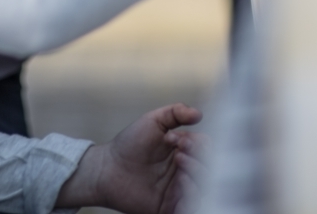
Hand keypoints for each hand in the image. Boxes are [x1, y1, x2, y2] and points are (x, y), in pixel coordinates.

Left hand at [55, 104, 207, 213]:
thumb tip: (199, 114)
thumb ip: (176, 112)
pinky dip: (191, 195)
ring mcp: (177, 190)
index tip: (178, 139)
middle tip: (179, 152)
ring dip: (196, 172)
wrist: (107, 168)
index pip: (206, 149)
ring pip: (203, 187)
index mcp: (183, 151)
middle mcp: (184, 171)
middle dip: (199, 157)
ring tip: (179, 162)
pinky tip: (180, 183)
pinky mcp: (169, 207)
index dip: (199, 143)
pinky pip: (190, 206)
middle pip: (208, 168)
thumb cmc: (129, 144)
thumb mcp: (153, 121)